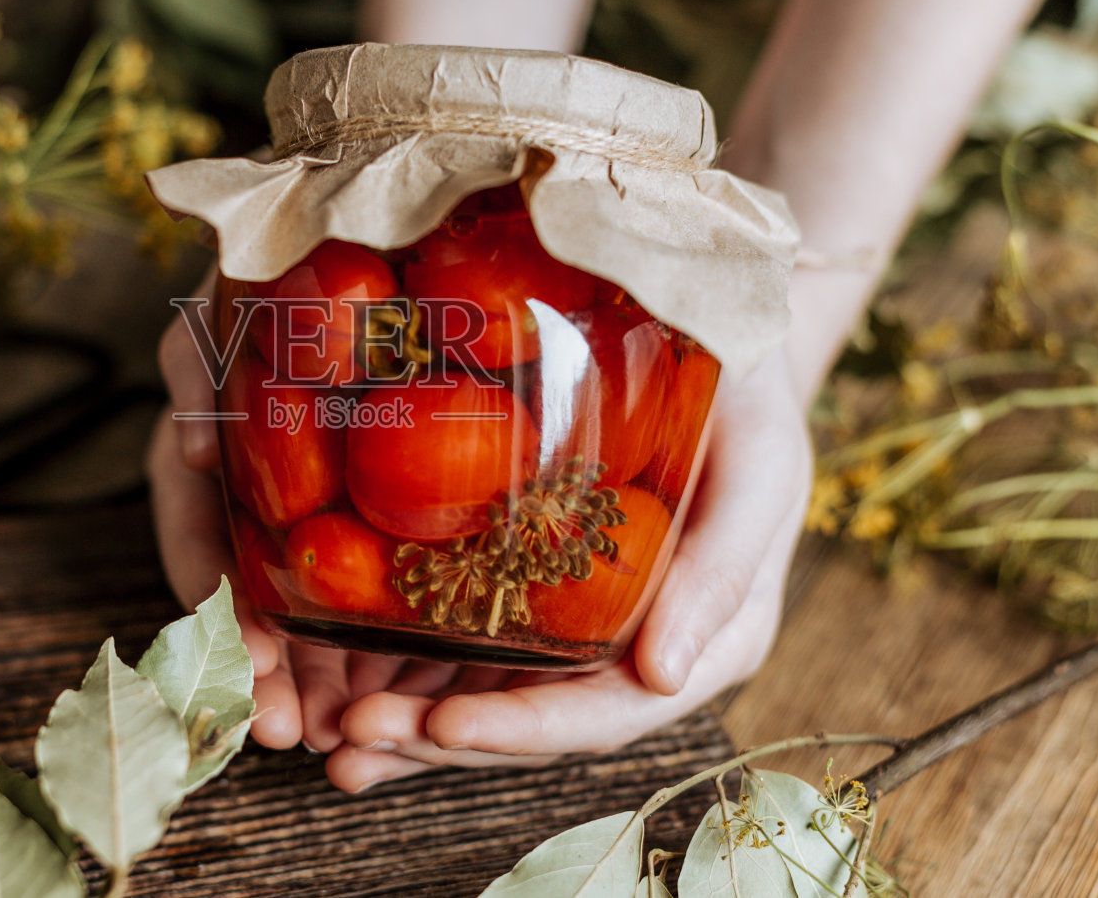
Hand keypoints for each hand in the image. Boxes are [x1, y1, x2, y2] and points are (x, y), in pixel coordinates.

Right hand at [149, 268, 510, 753]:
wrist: (383, 258)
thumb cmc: (296, 273)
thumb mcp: (229, 305)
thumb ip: (198, 366)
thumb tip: (190, 450)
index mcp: (215, 455)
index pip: (200, 548)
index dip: (214, 616)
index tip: (239, 673)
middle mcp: (257, 496)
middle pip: (250, 602)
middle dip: (261, 674)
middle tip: (283, 731)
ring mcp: (318, 514)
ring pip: (310, 613)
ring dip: (316, 680)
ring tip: (337, 743)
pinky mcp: (383, 522)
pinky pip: (377, 592)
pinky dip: (379, 646)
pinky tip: (400, 693)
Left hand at [320, 351, 811, 790]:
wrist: (722, 355)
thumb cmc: (752, 406)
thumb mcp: (761, 471)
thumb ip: (723, 570)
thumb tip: (664, 678)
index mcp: (704, 646)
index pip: (607, 712)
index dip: (523, 728)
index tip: (441, 727)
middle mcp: (641, 656)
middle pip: (535, 721)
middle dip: (443, 740)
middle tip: (353, 742)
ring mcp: (586, 631)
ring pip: (496, 697)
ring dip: (415, 727)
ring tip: (336, 740)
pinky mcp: (541, 596)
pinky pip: (476, 647)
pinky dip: (413, 672)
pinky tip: (347, 686)